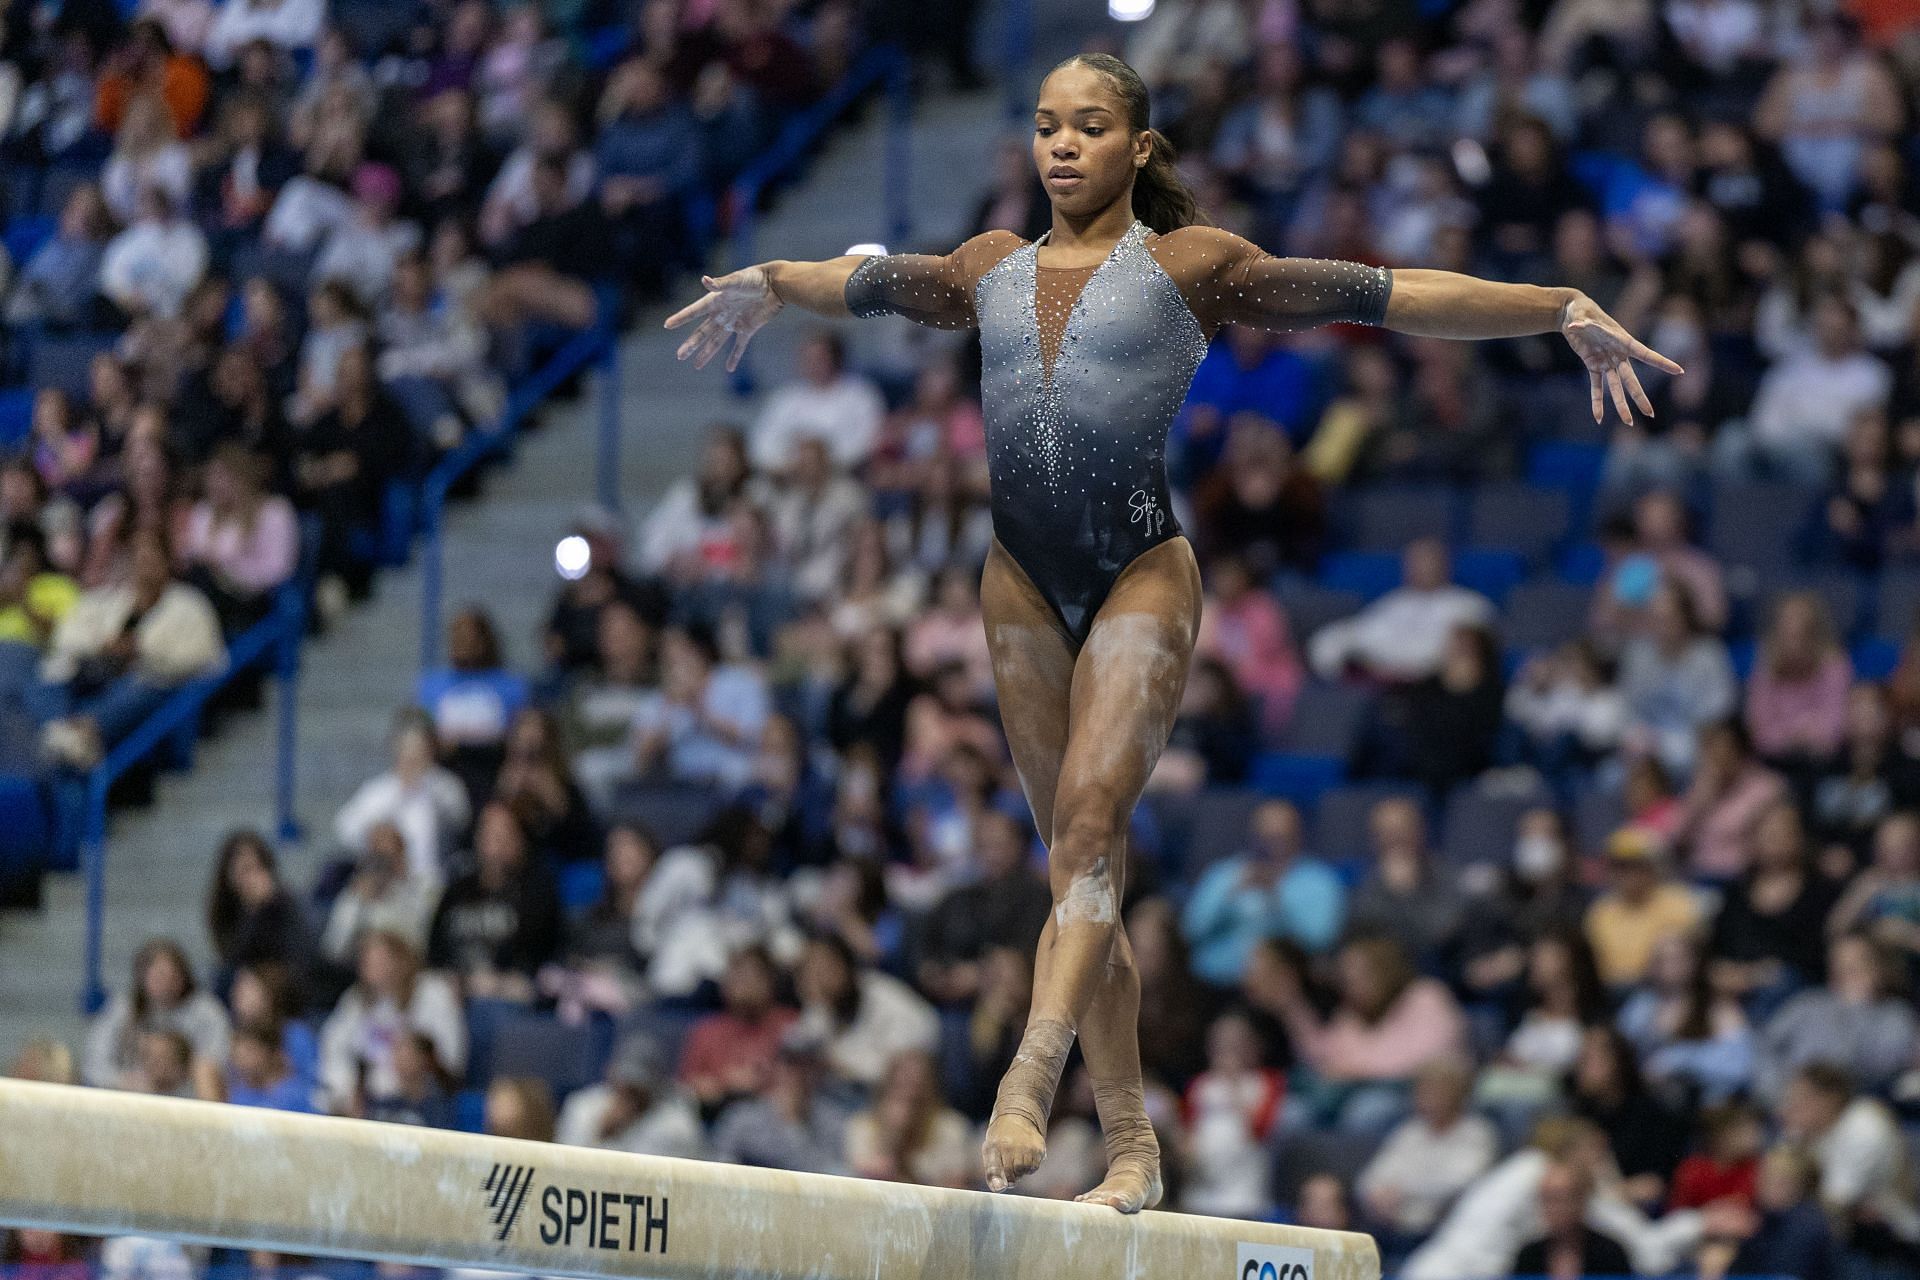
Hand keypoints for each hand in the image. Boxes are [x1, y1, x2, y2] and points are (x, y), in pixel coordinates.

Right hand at [664, 266, 782, 371]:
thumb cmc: (754, 278)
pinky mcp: (748, 328)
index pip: (694, 311)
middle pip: (703, 332)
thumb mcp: (736, 280)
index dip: (681, 318)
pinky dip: (735, 357)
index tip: (667, 325)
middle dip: (691, 344)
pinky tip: (729, 369)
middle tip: (680, 356)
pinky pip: (740, 346)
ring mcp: (734, 322)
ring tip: (696, 366)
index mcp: (716, 301)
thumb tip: (704, 280)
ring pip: (717, 342)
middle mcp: (722, 313)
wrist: (776, 284)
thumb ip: (721, 284)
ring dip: (707, 353)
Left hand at [1558, 292, 1683, 425]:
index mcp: (1624, 341)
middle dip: (1640, 397)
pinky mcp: (1593, 366)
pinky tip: (1598, 418)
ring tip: (1628, 422)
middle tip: (1650, 414)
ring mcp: (1607, 362)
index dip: (1661, 363)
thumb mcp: (1583, 314)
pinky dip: (1597, 402)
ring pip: (1616, 387)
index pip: (1646, 354)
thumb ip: (1582, 323)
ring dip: (1620, 405)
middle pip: (1631, 380)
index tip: (1679, 371)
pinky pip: (1596, 387)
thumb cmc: (1583, 310)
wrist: (1572, 314)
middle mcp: (1619, 355)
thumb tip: (1573, 325)